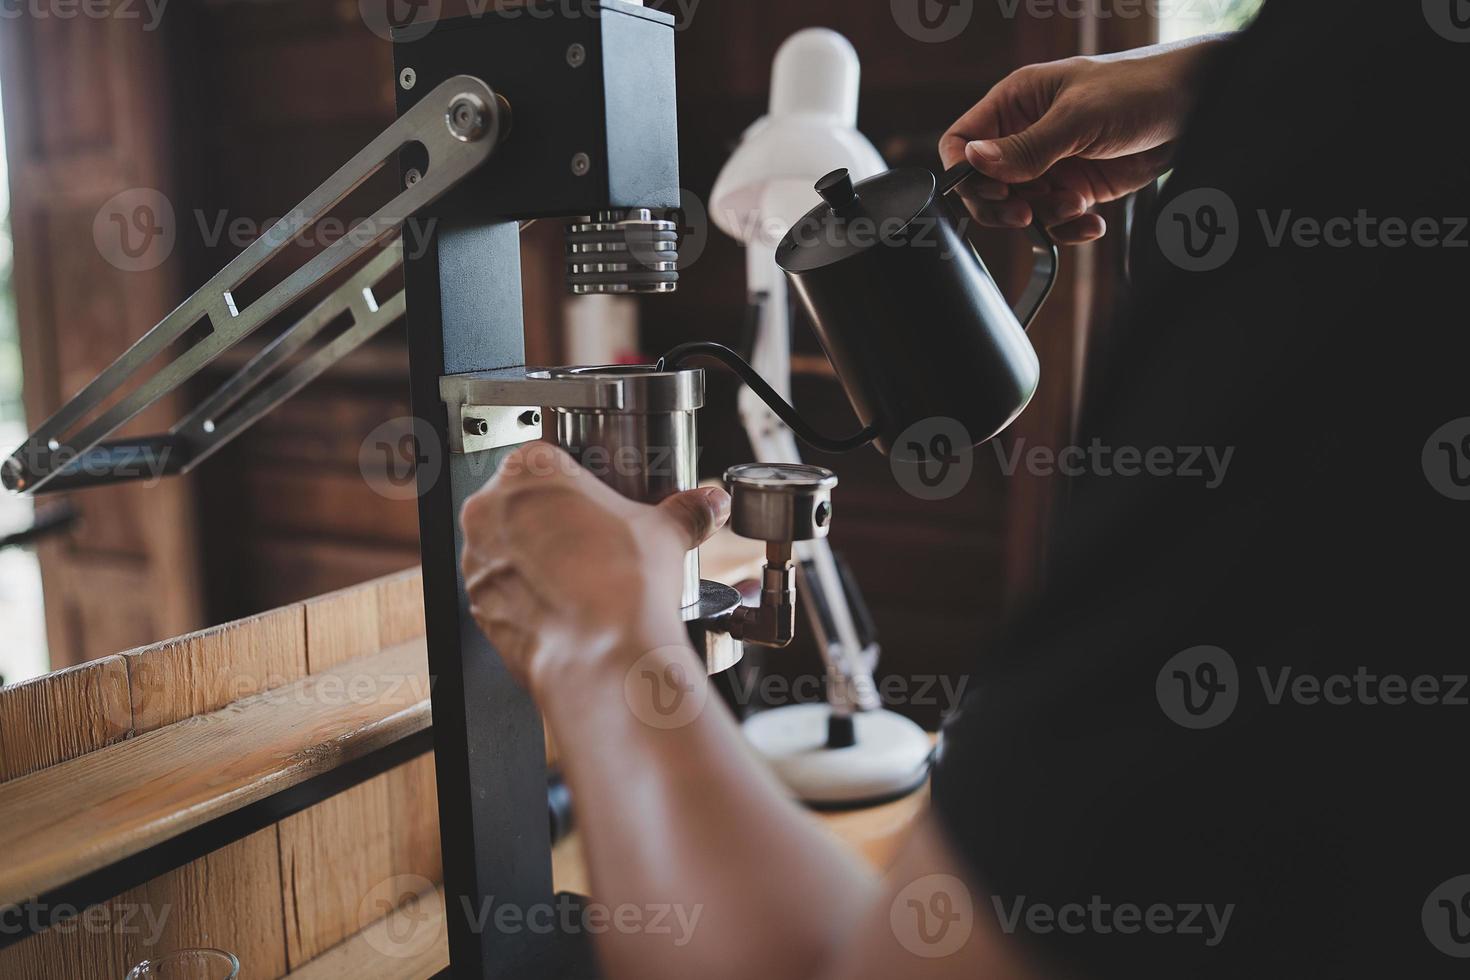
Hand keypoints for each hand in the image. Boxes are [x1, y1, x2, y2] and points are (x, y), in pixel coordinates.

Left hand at [460, 442, 729, 695]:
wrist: (602, 655)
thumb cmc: (622, 586)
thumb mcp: (667, 532)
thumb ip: (686, 511)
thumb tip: (707, 504)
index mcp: (531, 471)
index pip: (546, 458)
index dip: (575, 482)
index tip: (594, 501)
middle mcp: (491, 510)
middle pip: (520, 502)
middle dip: (552, 519)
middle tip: (593, 542)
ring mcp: (477, 560)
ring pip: (506, 547)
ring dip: (534, 557)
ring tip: (581, 578)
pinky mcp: (476, 605)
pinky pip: (500, 590)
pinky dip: (525, 595)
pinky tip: (563, 606)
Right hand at [940, 38, 1226, 243]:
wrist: (1199, 104)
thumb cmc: (1141, 87)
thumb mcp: (1079, 117)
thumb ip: (1026, 147)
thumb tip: (974, 161)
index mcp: (1016, 102)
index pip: (963, 141)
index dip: (967, 172)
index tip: (993, 192)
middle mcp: (1027, 133)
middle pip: (987, 184)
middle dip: (1007, 205)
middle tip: (1027, 214)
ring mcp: (1052, 163)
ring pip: (1023, 207)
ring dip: (1048, 216)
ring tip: (1078, 204)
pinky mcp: (1078, 186)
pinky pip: (1056, 219)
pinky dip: (1070, 227)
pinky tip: (1092, 220)